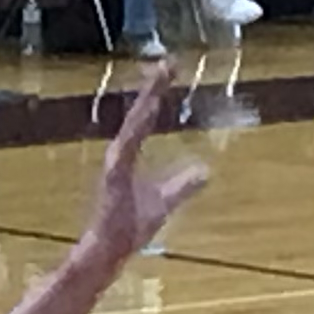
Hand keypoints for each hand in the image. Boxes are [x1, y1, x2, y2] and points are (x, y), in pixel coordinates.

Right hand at [80, 69, 209, 262]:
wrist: (109, 251)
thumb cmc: (129, 227)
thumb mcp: (166, 202)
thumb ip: (182, 185)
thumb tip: (204, 172)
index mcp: (129, 155)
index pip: (145, 119)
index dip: (156, 94)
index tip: (168, 70)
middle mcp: (120, 154)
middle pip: (139, 115)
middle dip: (153, 88)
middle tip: (168, 62)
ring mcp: (115, 164)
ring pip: (133, 125)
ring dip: (146, 101)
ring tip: (159, 78)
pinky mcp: (112, 178)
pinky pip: (126, 149)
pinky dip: (134, 130)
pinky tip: (145, 111)